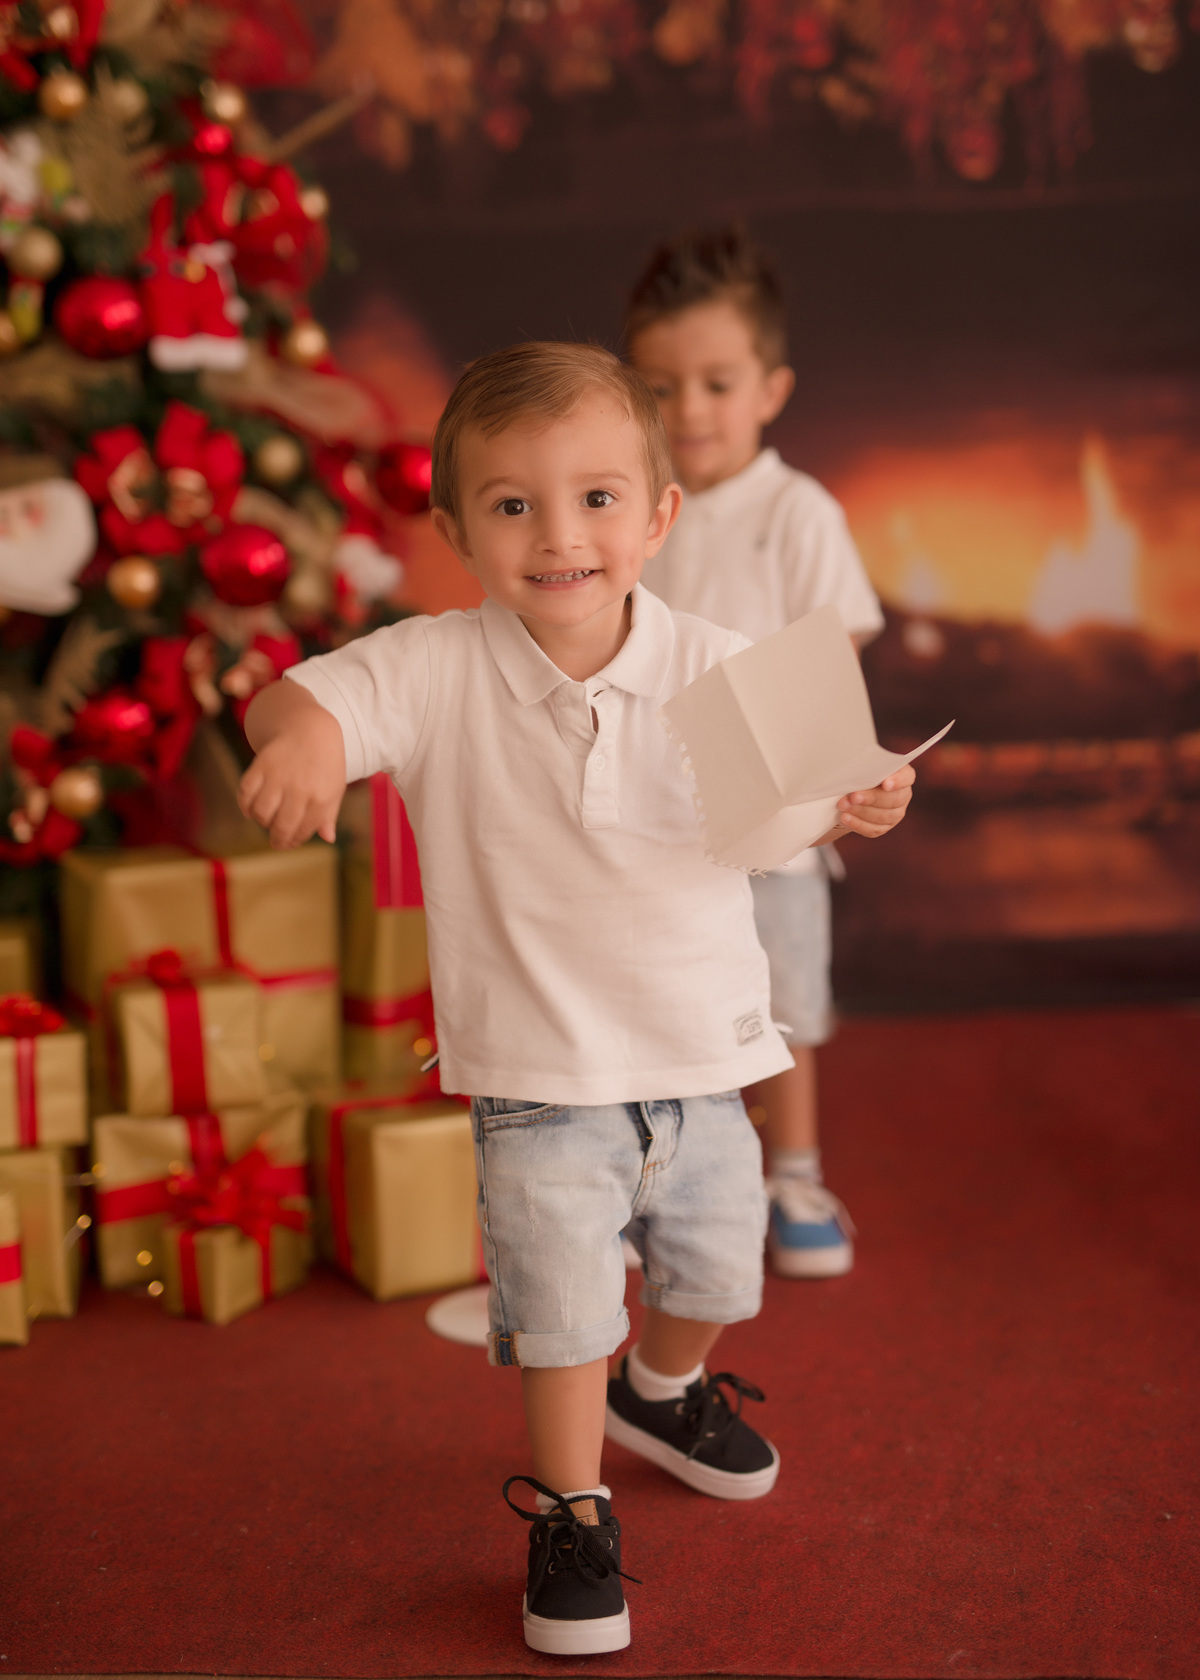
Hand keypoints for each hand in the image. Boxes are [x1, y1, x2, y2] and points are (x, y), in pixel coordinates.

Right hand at [238, 684, 345, 848]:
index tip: (288, 842)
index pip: (302, 831)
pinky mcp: (262, 764)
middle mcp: (300, 789)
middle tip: (275, 841)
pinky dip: (245, 805)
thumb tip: (327, 838)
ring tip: (266, 818)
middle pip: (280, 827)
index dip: (293, 841)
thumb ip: (329, 814)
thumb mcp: (335, 787)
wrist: (310, 727)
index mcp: (322, 797)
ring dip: (261, 821)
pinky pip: (246, 792)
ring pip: (261, 812)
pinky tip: (251, 807)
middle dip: (277, 840)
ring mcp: (280, 776)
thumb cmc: (324, 762)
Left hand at [834, 763, 914, 838]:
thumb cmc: (861, 772)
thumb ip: (866, 767)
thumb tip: (855, 770)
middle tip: (853, 796)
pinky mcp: (883, 827)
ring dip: (861, 811)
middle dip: (871, 798)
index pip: (907, 777)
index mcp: (903, 776)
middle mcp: (903, 795)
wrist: (853, 792)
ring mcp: (895, 813)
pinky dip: (858, 824)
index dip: (898, 781)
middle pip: (893, 800)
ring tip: (843, 806)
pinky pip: (873, 829)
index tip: (886, 783)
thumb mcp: (865, 765)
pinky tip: (845, 818)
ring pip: (883, 816)